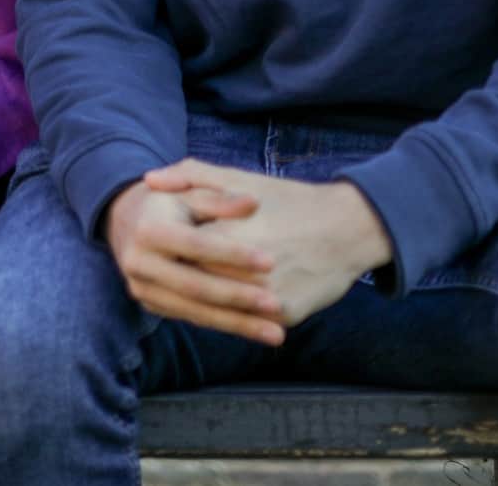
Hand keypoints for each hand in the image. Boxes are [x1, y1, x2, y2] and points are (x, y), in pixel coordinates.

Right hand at [104, 178, 283, 345]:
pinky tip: (256, 331)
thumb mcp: (190, 192)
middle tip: (275, 304)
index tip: (271, 262)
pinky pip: (192, 318)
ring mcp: (143, 288)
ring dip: (238, 324)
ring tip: (276, 333)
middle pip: (194, 286)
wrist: (126, 223)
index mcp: (148, 229)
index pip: (195, 246)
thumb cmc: (169, 202)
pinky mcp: (151, 305)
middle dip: (237, 297)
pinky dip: (226, 325)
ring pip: (195, 311)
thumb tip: (253, 203)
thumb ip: (220, 198)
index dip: (233, 254)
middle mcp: (139, 263)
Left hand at [151, 160, 391, 327]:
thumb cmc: (288, 200)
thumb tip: (149, 180)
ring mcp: (267, 295)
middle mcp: (246, 270)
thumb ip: (191, 175)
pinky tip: (217, 311)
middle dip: (180, 281)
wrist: (348, 227)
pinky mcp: (286, 313)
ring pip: (220, 309)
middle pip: (197, 284)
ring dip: (201, 305)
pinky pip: (249, 321)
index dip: (168, 252)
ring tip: (186, 296)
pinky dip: (232, 318)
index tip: (159, 250)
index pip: (181, 252)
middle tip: (165, 277)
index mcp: (226, 234)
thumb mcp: (239, 177)